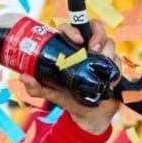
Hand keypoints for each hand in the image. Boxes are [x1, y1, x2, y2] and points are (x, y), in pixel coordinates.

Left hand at [17, 20, 120, 135]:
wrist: (89, 115)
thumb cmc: (68, 99)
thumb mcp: (50, 93)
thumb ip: (36, 87)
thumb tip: (23, 77)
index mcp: (69, 49)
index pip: (72, 28)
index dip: (74, 29)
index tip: (77, 40)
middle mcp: (86, 48)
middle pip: (95, 28)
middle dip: (98, 35)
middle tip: (95, 49)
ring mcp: (101, 55)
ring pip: (109, 43)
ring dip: (107, 55)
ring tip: (102, 70)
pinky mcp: (113, 64)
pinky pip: (118, 59)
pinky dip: (116, 69)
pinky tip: (110, 81)